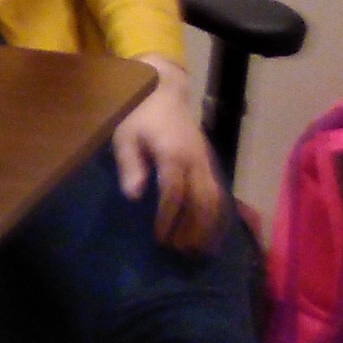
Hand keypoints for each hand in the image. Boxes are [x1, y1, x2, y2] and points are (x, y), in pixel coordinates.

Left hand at [112, 62, 224, 253]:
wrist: (163, 90)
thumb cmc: (137, 114)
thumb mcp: (124, 136)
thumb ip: (130, 164)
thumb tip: (134, 195)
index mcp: (174, 154)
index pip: (174, 193)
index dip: (169, 218)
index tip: (161, 238)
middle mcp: (195, 161)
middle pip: (202, 201)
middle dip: (193, 229)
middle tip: (181, 252)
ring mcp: (206, 162)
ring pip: (215, 199)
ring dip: (208, 227)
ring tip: (198, 250)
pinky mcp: (209, 163)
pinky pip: (219, 193)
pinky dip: (216, 215)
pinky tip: (210, 233)